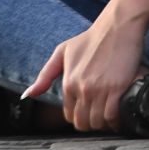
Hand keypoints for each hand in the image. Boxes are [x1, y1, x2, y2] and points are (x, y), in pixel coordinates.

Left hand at [23, 0, 148, 131]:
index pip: (69, 115)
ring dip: (105, 124)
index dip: (80, 118)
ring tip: (111, 117)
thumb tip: (28, 94)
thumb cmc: (92, 38)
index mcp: (68, 82)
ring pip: (98, 122)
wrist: (118, 25)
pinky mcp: (117, 88)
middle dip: (91, 124)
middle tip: (101, 117)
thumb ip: (45, 75)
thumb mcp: (63, 52)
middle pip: (83, 123)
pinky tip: (120, 115)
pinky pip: (113, 116)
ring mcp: (99, 89)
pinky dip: (116, 120)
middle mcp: (81, 88)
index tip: (90, 113)